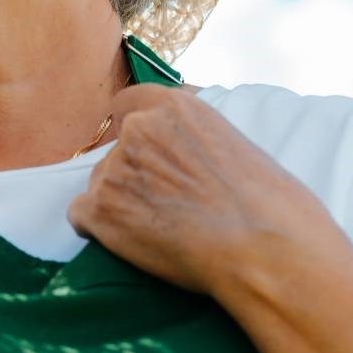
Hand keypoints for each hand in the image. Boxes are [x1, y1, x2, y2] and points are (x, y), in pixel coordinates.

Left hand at [66, 84, 352, 300]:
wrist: (264, 248)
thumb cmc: (271, 205)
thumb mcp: (236, 144)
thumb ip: (197, 138)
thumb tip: (185, 152)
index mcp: (175, 106)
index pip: (128, 104)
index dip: (135, 134)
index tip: (148, 157)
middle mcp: (138, 129)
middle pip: (115, 150)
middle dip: (133, 174)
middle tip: (167, 207)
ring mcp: (115, 168)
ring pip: (100, 184)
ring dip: (120, 204)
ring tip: (161, 231)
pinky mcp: (101, 209)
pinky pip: (81, 216)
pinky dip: (100, 231)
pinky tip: (133, 243)